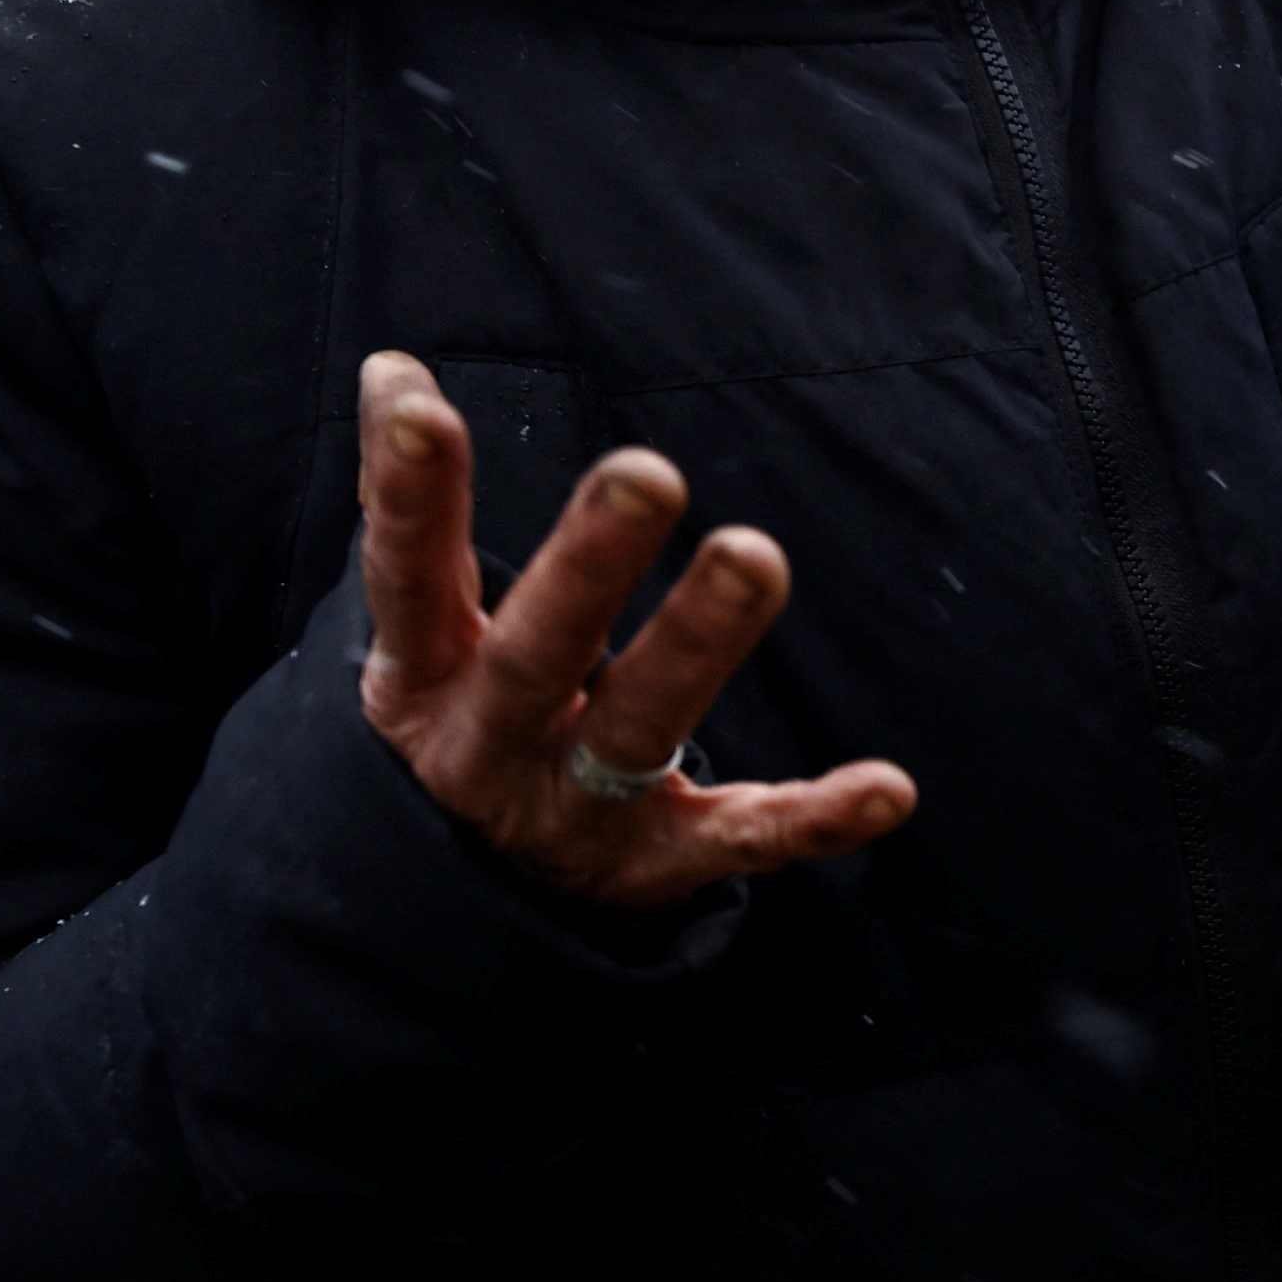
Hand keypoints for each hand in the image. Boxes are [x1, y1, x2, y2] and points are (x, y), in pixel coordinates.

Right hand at [350, 353, 915, 909]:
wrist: (463, 915)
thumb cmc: (460, 720)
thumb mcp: (416, 631)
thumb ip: (414, 509)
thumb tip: (392, 365)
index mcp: (425, 674)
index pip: (408, 575)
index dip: (410, 496)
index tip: (423, 408)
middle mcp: (493, 743)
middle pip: (537, 652)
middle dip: (588, 565)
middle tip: (645, 472)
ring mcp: (577, 809)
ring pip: (640, 724)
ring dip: (699, 641)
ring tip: (755, 556)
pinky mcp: (658, 863)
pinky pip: (743, 837)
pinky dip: (815, 818)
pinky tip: (889, 789)